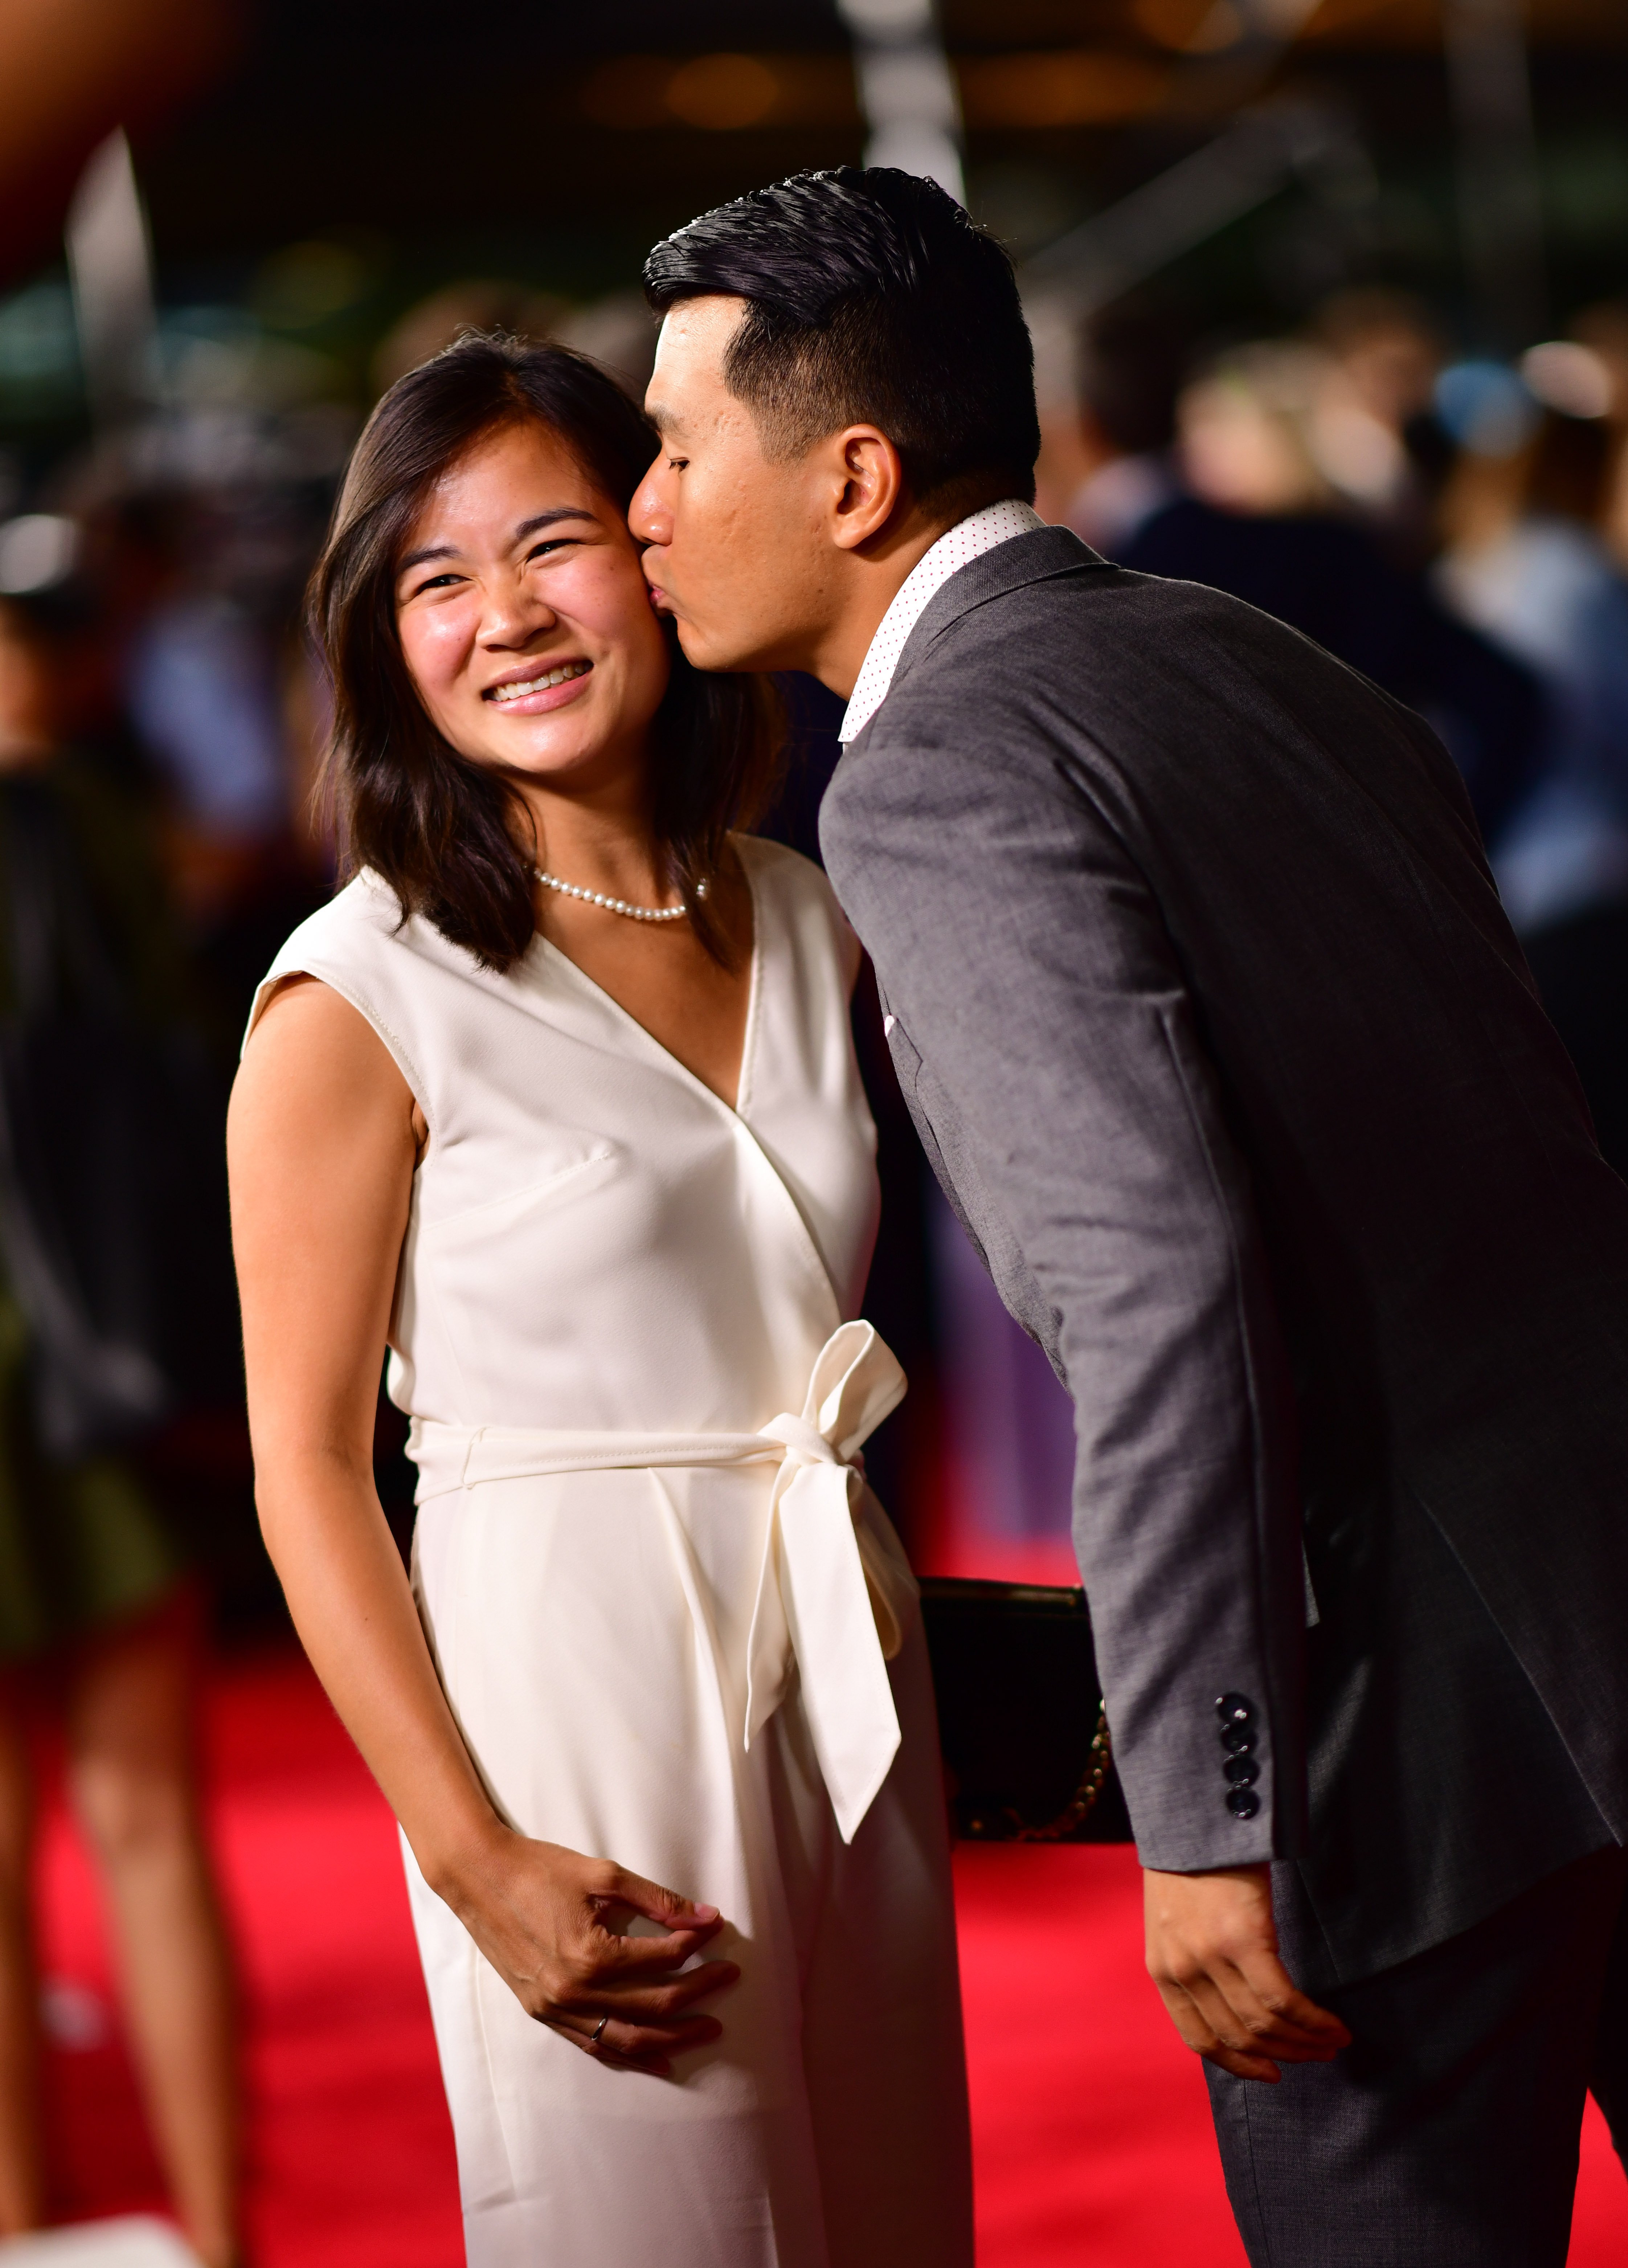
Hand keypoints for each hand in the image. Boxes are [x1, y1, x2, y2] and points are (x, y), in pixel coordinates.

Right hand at [443, 1829, 739, 2075]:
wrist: (480, 1878)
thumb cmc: (540, 1869)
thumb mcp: (602, 1875)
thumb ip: (656, 1899)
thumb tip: (704, 1916)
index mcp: (591, 1955)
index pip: (661, 1957)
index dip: (696, 1943)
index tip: (717, 1928)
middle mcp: (575, 1992)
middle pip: (653, 2003)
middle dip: (698, 1992)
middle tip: (729, 1977)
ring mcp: (557, 2009)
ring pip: (628, 2038)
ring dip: (673, 2036)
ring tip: (708, 2028)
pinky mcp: (543, 2014)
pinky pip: (594, 2045)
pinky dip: (630, 2054)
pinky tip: (659, 2058)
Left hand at [1143, 1863, 1350, 2082]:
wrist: (1193, 1816)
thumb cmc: (1191, 1863)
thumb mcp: (1176, 1921)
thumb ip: (1195, 1961)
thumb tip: (1234, 2002)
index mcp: (1162, 1969)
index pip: (1200, 2039)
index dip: (1239, 2064)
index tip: (1270, 2073)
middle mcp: (1183, 1969)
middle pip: (1239, 2036)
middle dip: (1284, 2055)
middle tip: (1318, 2055)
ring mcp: (1211, 1957)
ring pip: (1265, 2025)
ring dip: (1305, 2042)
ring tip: (1333, 2042)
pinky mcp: (1245, 1940)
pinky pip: (1283, 2000)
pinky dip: (1313, 2020)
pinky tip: (1333, 2025)